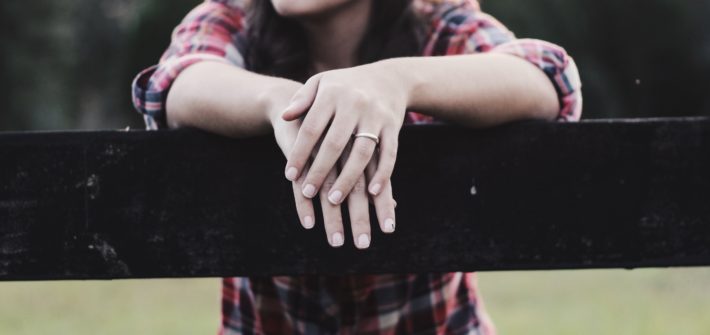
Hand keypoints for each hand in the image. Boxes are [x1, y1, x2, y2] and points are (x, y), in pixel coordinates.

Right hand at [273, 115, 396, 248]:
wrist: (296, 95)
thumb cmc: (337, 125)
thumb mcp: (357, 142)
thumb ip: (374, 170)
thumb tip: (393, 203)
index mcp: (362, 143)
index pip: (377, 179)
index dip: (382, 205)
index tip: (388, 230)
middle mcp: (344, 147)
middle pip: (355, 189)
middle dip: (359, 219)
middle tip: (363, 245)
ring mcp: (320, 149)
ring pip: (329, 189)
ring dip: (333, 218)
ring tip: (337, 242)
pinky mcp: (298, 151)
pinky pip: (301, 183)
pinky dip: (304, 204)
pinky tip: (309, 224)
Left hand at [280, 62, 407, 211]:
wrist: (390, 78)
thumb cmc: (346, 85)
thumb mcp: (321, 83)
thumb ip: (302, 99)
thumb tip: (284, 117)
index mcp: (332, 94)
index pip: (311, 128)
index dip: (300, 153)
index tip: (289, 175)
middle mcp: (355, 104)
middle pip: (335, 144)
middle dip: (320, 171)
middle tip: (307, 192)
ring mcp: (376, 116)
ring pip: (362, 153)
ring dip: (348, 179)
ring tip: (334, 200)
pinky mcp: (393, 126)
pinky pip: (389, 153)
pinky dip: (382, 174)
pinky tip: (372, 193)